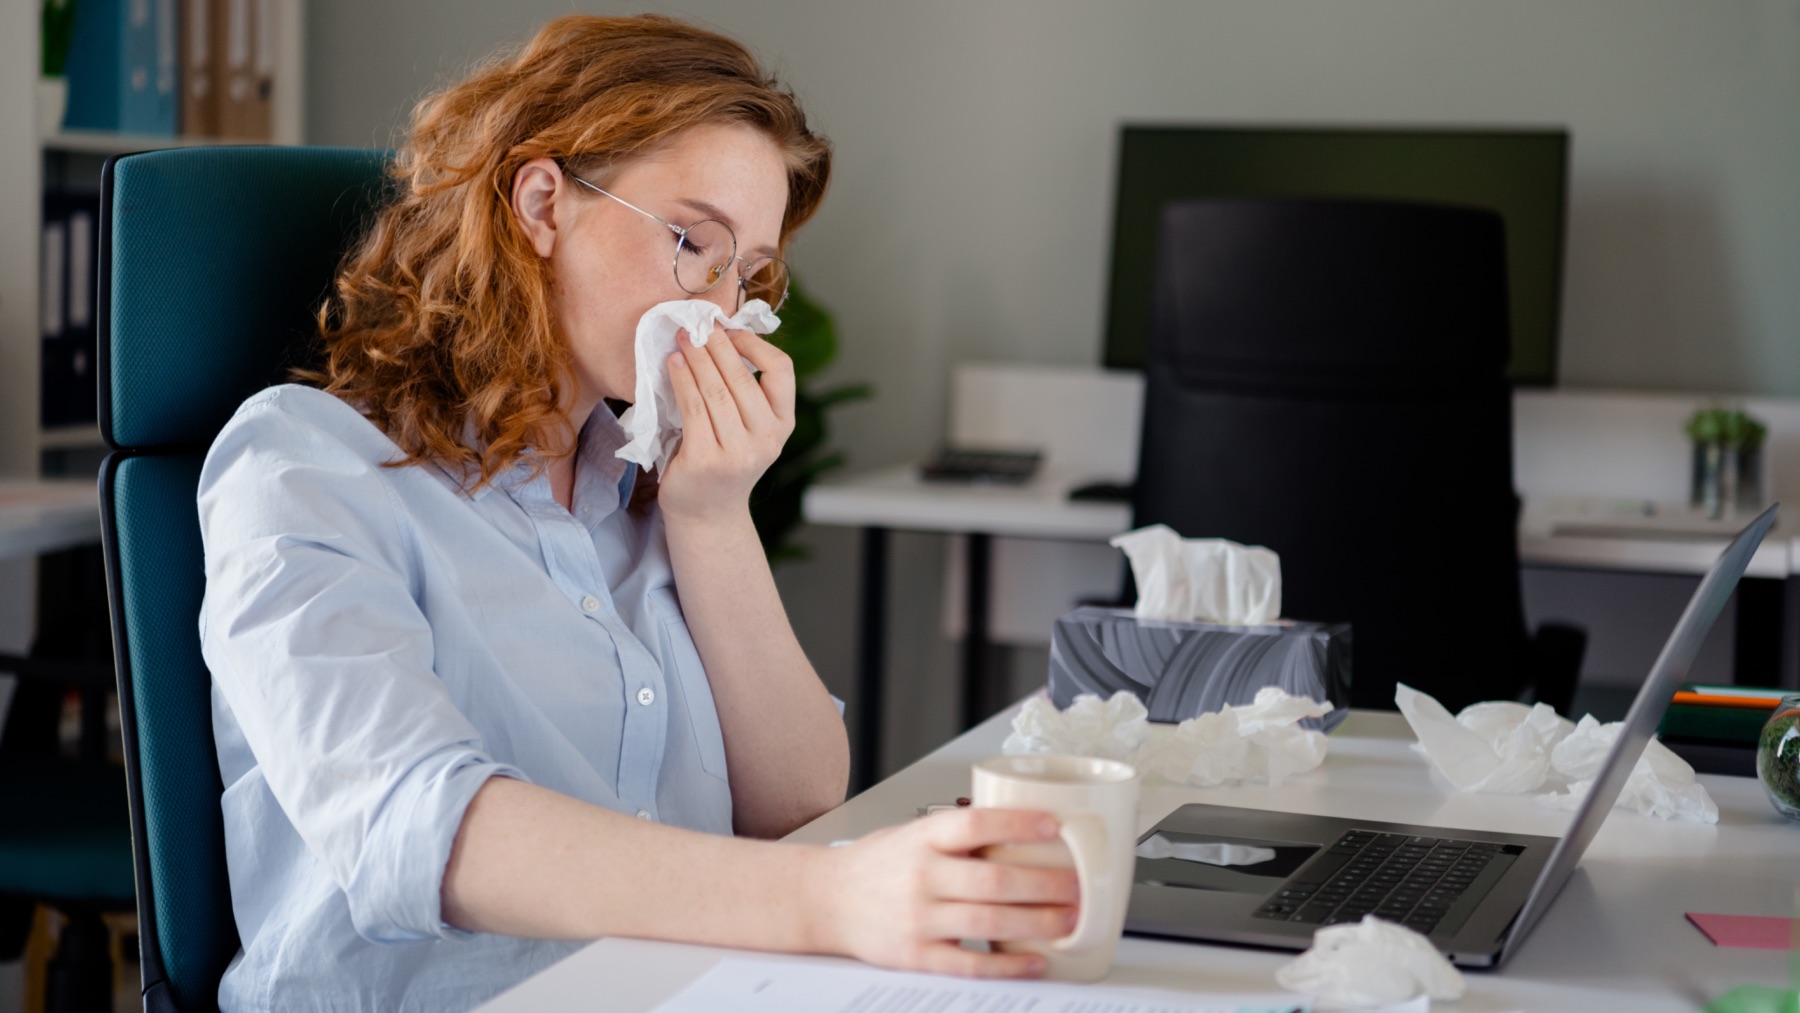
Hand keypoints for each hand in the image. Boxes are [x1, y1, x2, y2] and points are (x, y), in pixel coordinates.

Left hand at [657, 324, 794, 524]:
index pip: (781, 370)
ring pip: (714, 390)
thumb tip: (721, 335)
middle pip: (741, 377)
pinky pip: (693, 408)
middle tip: (696, 326)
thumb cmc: (723, 459)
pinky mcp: (707, 460)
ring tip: (682, 340)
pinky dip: (682, 380)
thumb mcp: (749, 427)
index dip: (754, 344)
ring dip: (695, 358)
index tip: (730, 332)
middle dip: (715, 345)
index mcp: (783, 424)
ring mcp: (738, 453)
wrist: (707, 512)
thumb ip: (745, 391)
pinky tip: (674, 365)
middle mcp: (767, 439)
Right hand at [806, 808, 1080, 977]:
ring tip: (1069, 921)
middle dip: (1045, 885)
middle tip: (1078, 886)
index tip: (1053, 827)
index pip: (975, 824)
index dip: (1017, 823)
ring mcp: (918, 918)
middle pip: (994, 879)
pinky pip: (970, 964)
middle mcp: (921, 876)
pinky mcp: (916, 955)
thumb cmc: (876, 864)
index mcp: (922, 838)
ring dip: (1037, 922)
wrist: (825, 899)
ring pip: (989, 922)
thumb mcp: (912, 833)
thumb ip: (959, 835)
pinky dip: (1007, 965)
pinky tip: (1035, 961)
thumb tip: (1026, 829)